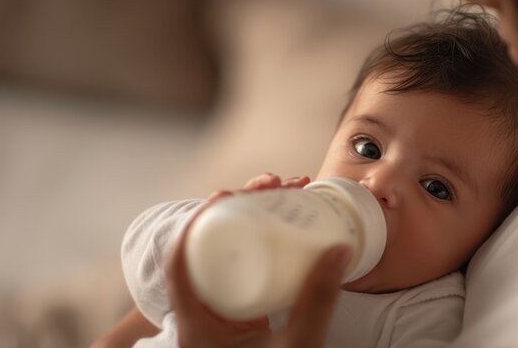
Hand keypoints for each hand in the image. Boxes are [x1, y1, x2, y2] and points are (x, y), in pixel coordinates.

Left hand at [165, 173, 351, 346]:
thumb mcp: (297, 347)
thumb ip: (316, 302)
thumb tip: (338, 248)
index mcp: (198, 326)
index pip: (179, 264)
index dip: (194, 224)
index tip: (223, 196)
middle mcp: (204, 318)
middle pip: (208, 250)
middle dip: (238, 210)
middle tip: (270, 187)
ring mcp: (223, 320)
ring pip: (229, 260)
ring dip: (252, 225)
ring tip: (283, 196)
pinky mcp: (243, 322)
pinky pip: (247, 276)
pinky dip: (264, 249)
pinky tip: (283, 231)